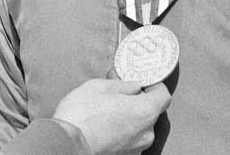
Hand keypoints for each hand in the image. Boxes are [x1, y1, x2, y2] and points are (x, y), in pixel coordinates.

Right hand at [52, 79, 169, 154]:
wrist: (66, 143)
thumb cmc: (81, 114)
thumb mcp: (100, 86)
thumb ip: (123, 85)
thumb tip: (133, 86)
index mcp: (144, 111)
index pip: (163, 96)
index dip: (155, 86)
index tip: (145, 83)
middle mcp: (145, 133)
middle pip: (150, 112)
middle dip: (137, 102)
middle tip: (118, 95)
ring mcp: (136, 148)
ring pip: (139, 127)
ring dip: (129, 118)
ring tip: (107, 112)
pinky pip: (129, 139)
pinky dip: (121, 132)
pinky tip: (104, 126)